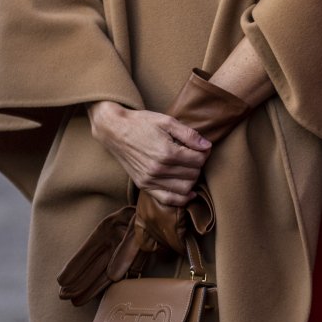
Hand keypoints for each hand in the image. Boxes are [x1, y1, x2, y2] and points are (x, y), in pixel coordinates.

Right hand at [88, 101, 210, 206]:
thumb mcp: (167, 121)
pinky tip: (188, 192)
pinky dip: (181, 199)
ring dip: (192, 180)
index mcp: (166, 152)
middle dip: (198, 165)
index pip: (199, 160)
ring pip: (185, 189)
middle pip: (193, 174)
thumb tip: (207, 146)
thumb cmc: (141, 123)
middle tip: (194, 156)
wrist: (115, 130)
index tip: (201, 147)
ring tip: (188, 168)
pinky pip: (167, 200)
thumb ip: (189, 134)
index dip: (204, 153)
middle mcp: (158, 169)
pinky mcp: (144, 185)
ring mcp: (150, 179)